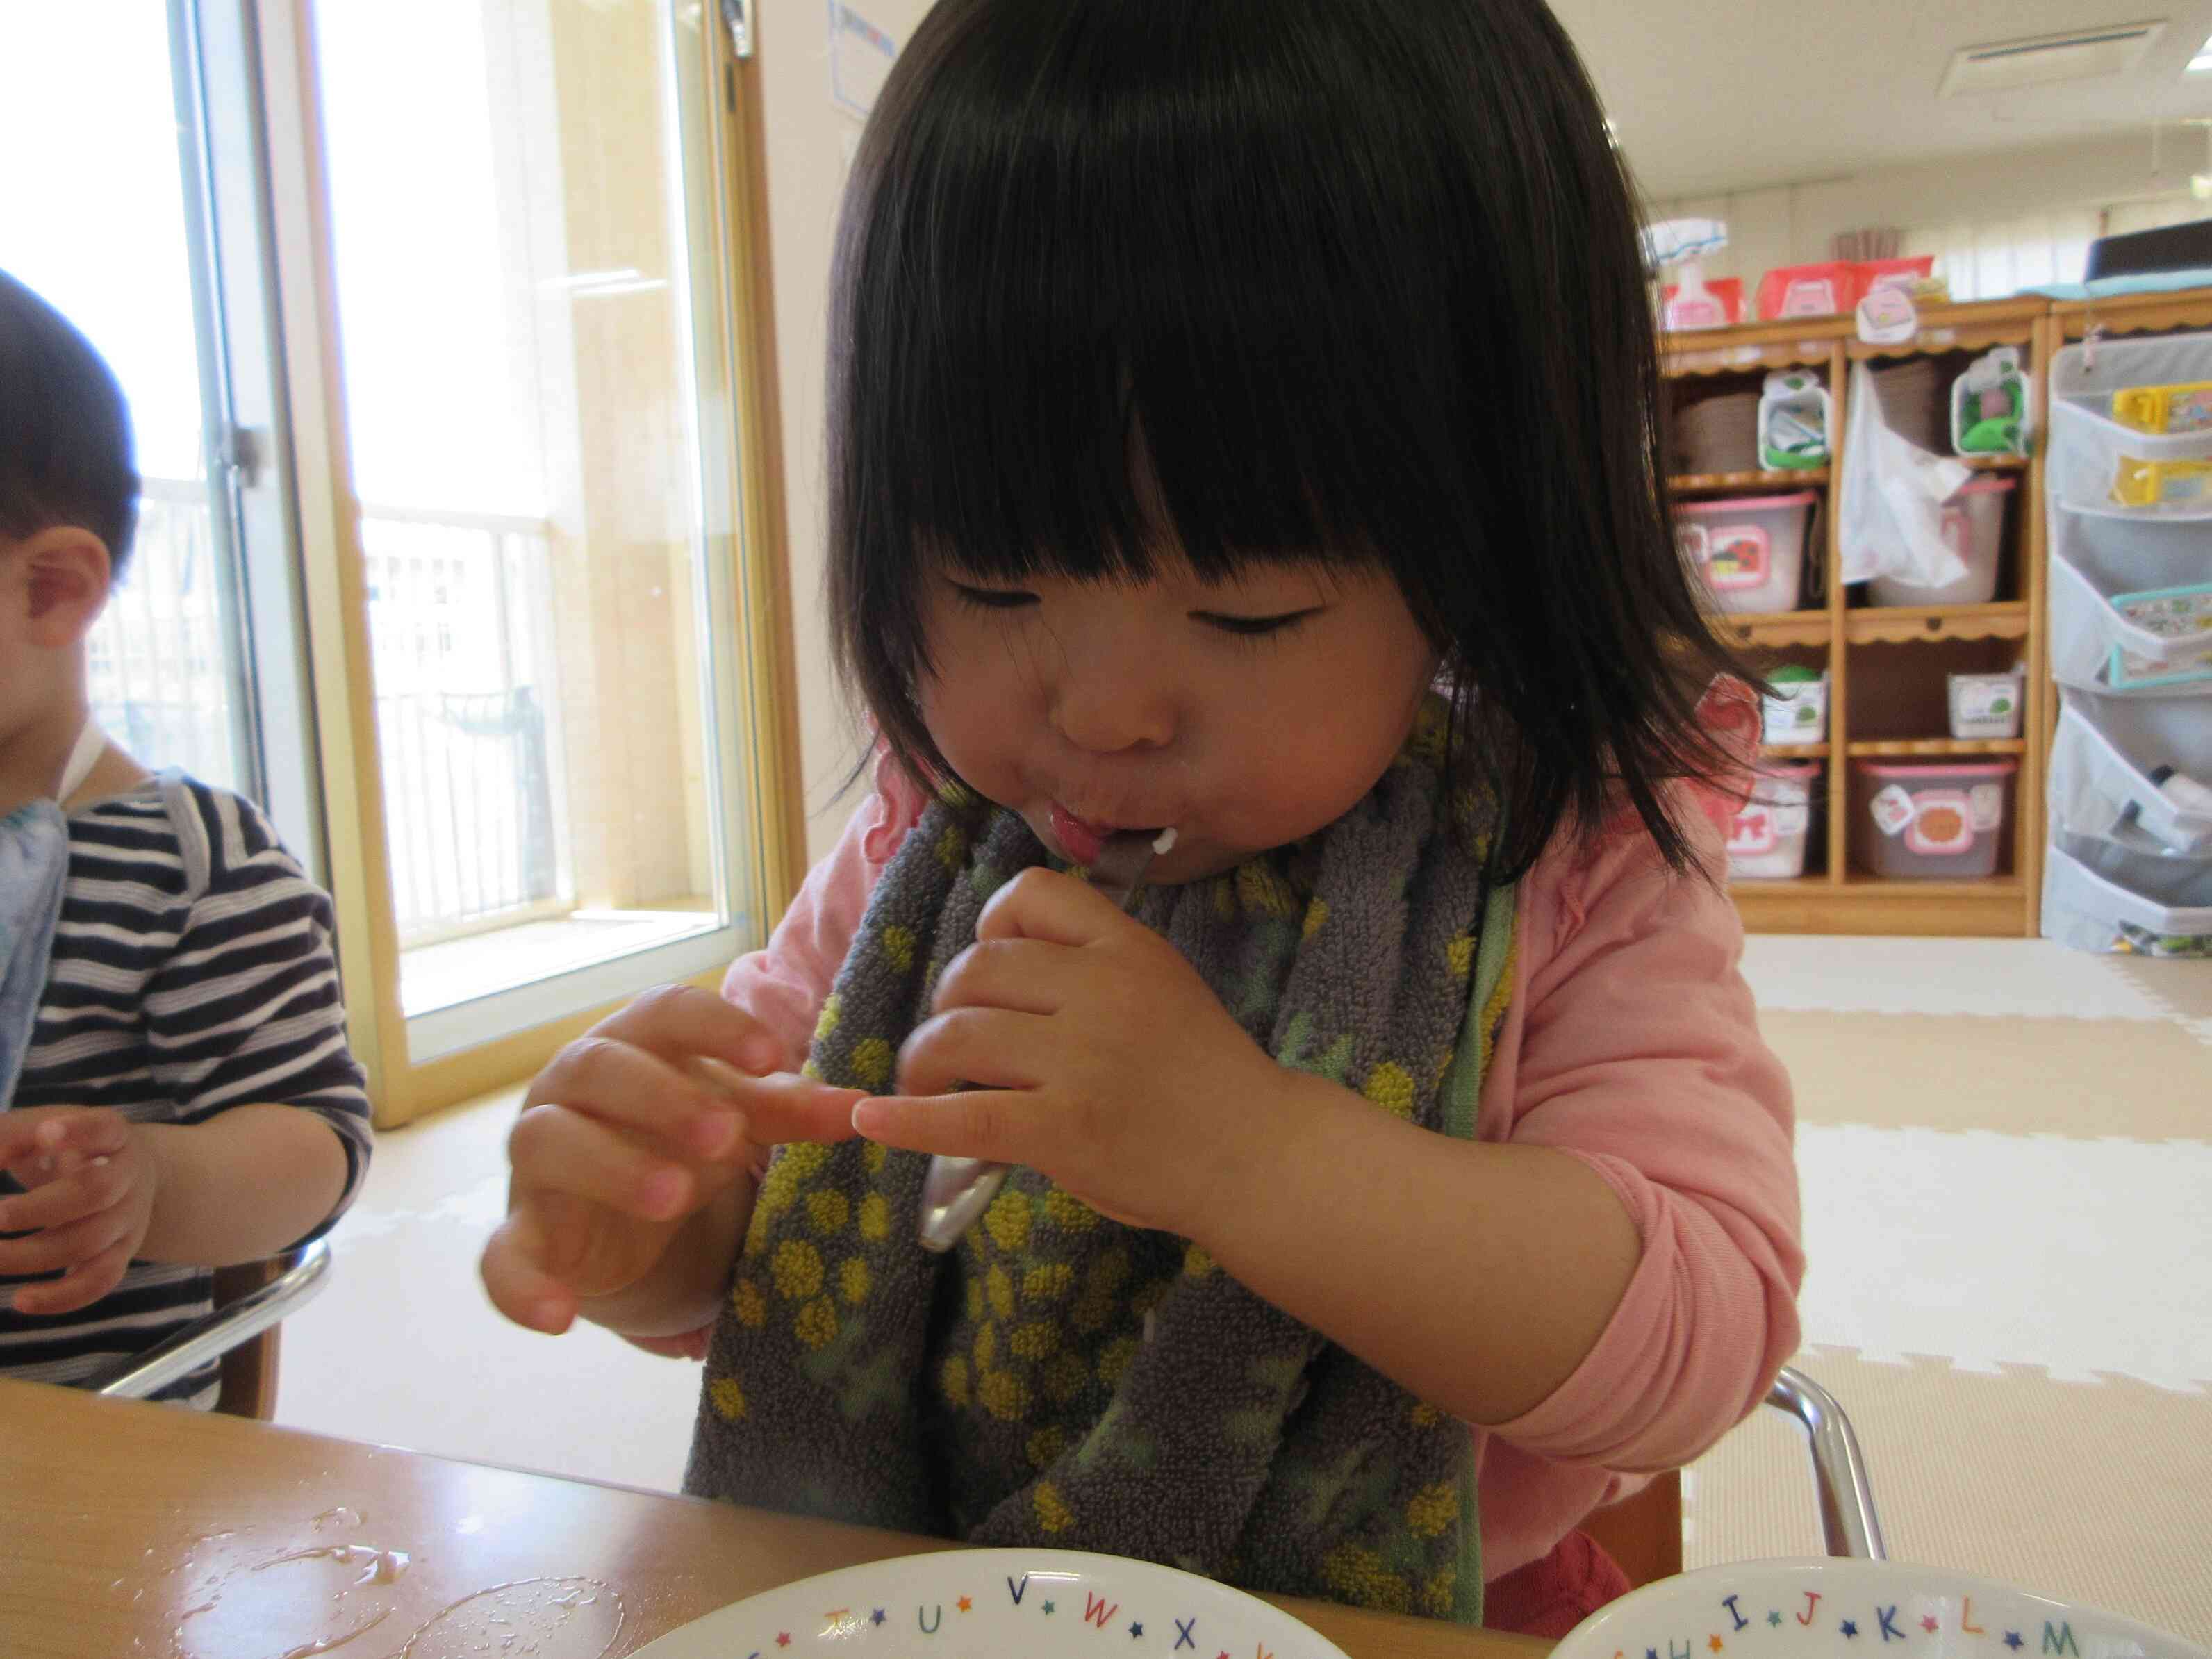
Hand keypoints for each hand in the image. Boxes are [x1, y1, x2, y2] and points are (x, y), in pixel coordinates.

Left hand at [0, 1107, 162, 1315]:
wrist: (126, 1174)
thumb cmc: (70, 1146)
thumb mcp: (44, 1128)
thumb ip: (10, 1137)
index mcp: (113, 1135)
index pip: (103, 1129)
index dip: (79, 1132)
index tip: (45, 1132)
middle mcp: (129, 1177)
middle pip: (96, 1192)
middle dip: (39, 1208)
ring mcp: (129, 1218)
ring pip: (90, 1242)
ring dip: (32, 1255)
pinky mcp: (121, 1255)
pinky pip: (99, 1281)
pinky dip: (62, 1297)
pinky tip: (21, 1300)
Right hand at [480, 985, 864, 1336]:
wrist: (625, 1220)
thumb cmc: (683, 1140)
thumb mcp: (742, 1122)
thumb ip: (792, 1111)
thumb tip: (861, 1109)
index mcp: (632, 1044)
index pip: (664, 1012)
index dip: (714, 1027)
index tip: (769, 1056)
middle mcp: (570, 1088)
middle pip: (598, 1067)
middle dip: (662, 1097)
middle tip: (726, 1138)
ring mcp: (537, 1161)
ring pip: (548, 1141)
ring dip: (611, 1165)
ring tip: (676, 1195)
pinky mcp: (522, 1235)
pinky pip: (500, 1258)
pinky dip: (522, 1287)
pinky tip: (559, 1316)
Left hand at [853, 868, 1283, 1237]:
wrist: (1258, 1155)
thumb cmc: (1207, 1077)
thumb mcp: (1162, 987)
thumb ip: (1092, 969)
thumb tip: (993, 972)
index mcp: (1128, 948)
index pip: (1029, 896)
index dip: (991, 928)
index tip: (990, 971)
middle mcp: (1101, 990)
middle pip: (976, 970)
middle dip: (946, 1005)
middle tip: (949, 1045)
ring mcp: (1081, 1060)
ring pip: (958, 1035)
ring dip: (923, 1060)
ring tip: (925, 1084)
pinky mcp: (1064, 1130)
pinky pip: (963, 1117)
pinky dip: (907, 1121)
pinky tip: (873, 1120)